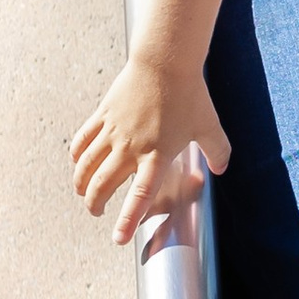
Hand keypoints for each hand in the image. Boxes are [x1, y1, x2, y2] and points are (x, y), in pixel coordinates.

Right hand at [72, 55, 232, 245]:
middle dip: (96, 205)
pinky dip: (77, 155)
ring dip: (81, 184)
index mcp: (157, 155)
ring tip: (83, 193)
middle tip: (97, 212)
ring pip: (86, 166)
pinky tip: (78, 162)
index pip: (139, 196)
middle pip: (103, 185)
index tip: (118, 238)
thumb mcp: (210, 126)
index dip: (127, 219)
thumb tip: (222, 168)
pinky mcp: (103, 115)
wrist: (165, 61)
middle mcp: (131, 147)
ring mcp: (114, 131)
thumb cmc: (189, 94)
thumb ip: (217, 151)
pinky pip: (82, 140)